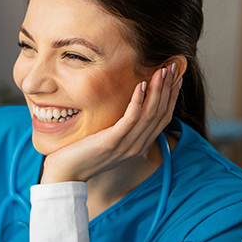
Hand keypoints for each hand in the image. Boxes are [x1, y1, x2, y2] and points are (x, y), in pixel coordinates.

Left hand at [40, 62, 182, 183]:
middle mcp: (137, 147)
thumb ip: (121, 130)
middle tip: (172, 67)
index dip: (171, 98)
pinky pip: (130, 119)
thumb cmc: (83, 155)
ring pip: (150, 114)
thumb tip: (126, 110)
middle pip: (160, 114)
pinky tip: (141, 85)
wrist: (66, 174)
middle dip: (168, 88)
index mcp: (138, 146)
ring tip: (161, 71)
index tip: (176, 78)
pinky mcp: (112, 142)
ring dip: (157, 90)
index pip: (163, 119)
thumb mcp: (108, 141)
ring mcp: (126, 146)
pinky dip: (138, 101)